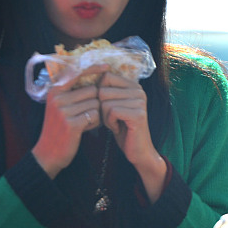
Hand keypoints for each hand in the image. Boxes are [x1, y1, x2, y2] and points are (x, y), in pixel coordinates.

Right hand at [31, 67, 105, 176]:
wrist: (48, 153)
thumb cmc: (59, 128)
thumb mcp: (60, 106)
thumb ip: (72, 92)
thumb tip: (94, 79)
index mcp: (55, 90)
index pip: (77, 72)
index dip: (93, 68)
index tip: (107, 66)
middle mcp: (58, 98)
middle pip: (92, 90)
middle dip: (95, 102)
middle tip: (87, 114)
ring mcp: (64, 111)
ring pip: (95, 104)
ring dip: (96, 114)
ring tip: (85, 122)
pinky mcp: (72, 124)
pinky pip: (95, 116)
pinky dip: (95, 122)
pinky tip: (86, 128)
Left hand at [97, 72, 166, 200]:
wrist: (138, 151)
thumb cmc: (122, 128)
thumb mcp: (112, 106)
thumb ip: (106, 91)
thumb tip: (88, 75)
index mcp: (133, 85)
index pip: (106, 76)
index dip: (99, 94)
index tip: (109, 107)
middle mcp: (139, 90)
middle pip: (103, 90)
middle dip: (101, 108)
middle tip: (113, 119)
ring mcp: (140, 102)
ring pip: (105, 102)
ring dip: (105, 117)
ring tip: (116, 123)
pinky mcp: (138, 114)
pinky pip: (111, 112)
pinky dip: (110, 123)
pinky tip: (118, 128)